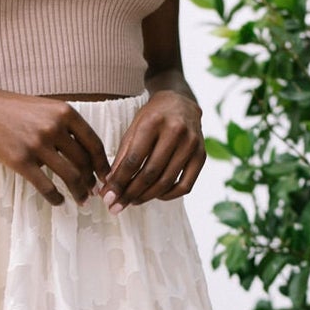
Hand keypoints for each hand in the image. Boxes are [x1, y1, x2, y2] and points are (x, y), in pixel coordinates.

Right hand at [0, 87, 109, 205]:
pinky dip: (56, 197)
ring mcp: (37, 145)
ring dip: (79, 192)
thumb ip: (66, 125)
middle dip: (92, 181)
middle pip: (83, 162)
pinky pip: (46, 186)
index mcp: (65, 113)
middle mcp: (54, 128)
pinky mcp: (20, 161)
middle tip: (93, 191)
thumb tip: (87, 152)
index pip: (94, 143)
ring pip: (69, 176)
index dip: (103, 164)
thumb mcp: (45, 108)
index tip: (106, 176)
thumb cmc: (13, 109)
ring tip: (81, 200)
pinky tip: (59, 201)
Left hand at [99, 89, 205, 210]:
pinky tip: (156, 195)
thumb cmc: (153, 117)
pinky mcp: (201, 155)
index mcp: (153, 121)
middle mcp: (175, 131)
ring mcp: (191, 144)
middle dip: (130, 193)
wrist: (181, 103)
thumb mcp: (134, 129)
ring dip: (146, 197)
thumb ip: (122, 156)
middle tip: (117, 206)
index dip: (119, 182)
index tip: (108, 197)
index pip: (133, 160)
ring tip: (132, 201)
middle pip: (150, 173)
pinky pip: (185, 185)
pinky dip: (169, 195)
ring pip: (166, 182)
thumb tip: (110, 186)